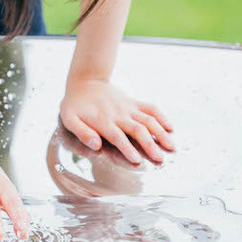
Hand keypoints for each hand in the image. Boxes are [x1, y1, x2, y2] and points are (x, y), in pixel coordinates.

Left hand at [60, 78, 174, 164]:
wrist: (85, 81)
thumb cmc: (75, 104)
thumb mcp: (69, 119)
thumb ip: (82, 132)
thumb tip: (96, 144)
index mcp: (102, 121)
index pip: (117, 137)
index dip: (127, 149)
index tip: (137, 160)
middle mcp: (118, 114)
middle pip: (138, 129)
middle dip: (150, 145)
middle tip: (160, 159)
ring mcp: (128, 107)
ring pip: (148, 120)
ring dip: (161, 133)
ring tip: (172, 147)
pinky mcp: (134, 102)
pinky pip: (150, 108)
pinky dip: (162, 117)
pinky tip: (171, 128)